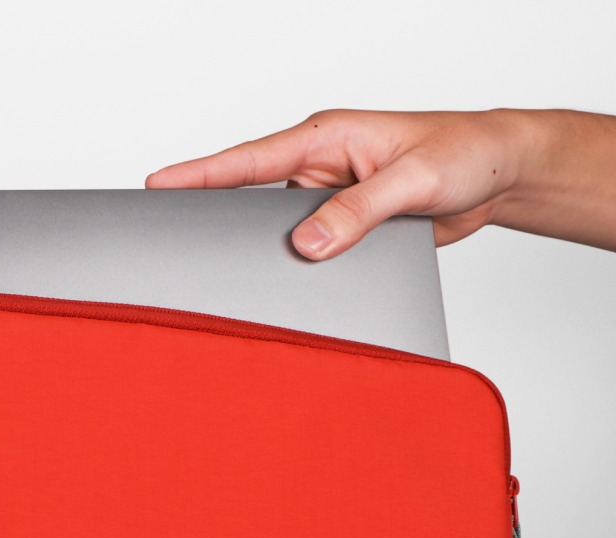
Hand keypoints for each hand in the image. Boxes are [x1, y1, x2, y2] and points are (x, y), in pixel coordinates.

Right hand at [145, 109, 615, 257]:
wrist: (497, 176)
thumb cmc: (463, 154)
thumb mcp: (411, 181)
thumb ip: (357, 211)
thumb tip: (308, 243)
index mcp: (326, 139)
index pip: (249, 159)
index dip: (199, 173)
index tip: (157, 183)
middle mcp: (319, 167)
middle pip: (248, 197)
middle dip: (215, 218)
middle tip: (175, 239)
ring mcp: (327, 198)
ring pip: (276, 230)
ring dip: (266, 251)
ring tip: (238, 272)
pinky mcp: (342, 226)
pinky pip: (306, 250)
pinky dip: (297, 266)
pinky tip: (293, 281)